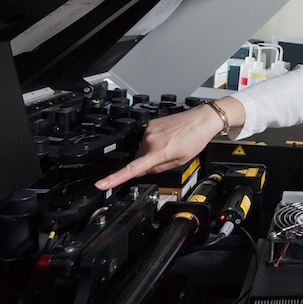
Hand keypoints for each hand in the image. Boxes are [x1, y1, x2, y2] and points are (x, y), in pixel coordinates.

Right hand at [95, 101, 235, 190]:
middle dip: (150, 162)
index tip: (101, 184)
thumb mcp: (180, 161)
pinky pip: (147, 139)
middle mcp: (150, 140)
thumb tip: (144, 171)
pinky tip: (169, 138)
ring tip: (171, 145)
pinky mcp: (151, 124)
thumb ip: (160, 168)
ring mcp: (149, 131)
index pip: (132, 169)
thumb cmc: (195, 139)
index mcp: (158, 152)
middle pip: (140, 159)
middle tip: (168, 157)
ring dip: (152, 151)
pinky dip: (154, 142)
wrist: (201, 120)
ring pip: (143, 149)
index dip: (114, 178)